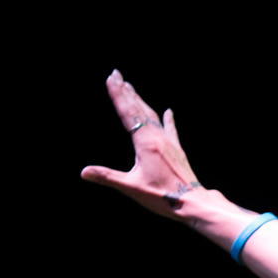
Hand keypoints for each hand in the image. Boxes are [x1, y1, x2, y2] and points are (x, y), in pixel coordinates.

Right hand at [81, 70, 201, 217]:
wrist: (193, 203)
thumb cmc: (163, 197)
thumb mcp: (131, 187)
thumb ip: (107, 177)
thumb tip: (84, 172)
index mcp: (145, 143)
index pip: (127, 113)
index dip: (118, 95)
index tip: (111, 79)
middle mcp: (158, 138)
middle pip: (139, 109)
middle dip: (126, 91)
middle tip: (116, 74)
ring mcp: (169, 143)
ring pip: (153, 116)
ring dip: (141, 101)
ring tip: (132, 87)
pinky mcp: (177, 151)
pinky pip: (171, 130)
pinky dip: (168, 120)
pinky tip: (169, 111)